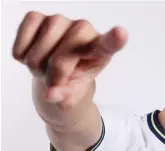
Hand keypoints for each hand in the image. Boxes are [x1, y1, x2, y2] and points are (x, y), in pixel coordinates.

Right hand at [12, 11, 127, 105]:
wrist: (54, 72)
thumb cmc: (71, 80)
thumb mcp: (74, 95)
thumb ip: (67, 97)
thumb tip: (52, 94)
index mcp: (101, 49)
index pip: (109, 43)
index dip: (114, 39)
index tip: (121, 33)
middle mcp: (83, 29)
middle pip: (62, 58)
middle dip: (54, 76)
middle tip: (56, 80)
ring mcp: (60, 20)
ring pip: (38, 53)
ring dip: (37, 68)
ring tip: (46, 67)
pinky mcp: (36, 18)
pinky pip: (22, 43)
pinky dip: (22, 57)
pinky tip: (34, 54)